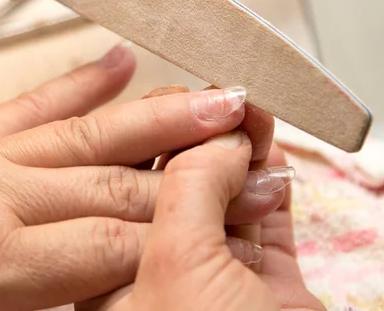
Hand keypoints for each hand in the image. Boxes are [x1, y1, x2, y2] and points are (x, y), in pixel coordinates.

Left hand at [0, 43, 284, 309]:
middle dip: (196, 173)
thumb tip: (94, 298)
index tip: (238, 221)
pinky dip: (79, 80)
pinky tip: (120, 61)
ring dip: (162, 116)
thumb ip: (25, 309)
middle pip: (118, 184)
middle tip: (256, 157)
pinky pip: (31, 105)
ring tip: (219, 99)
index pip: (115, 243)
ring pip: (90, 132)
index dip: (183, 232)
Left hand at [77, 107, 325, 310]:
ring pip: (224, 196)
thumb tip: (222, 139)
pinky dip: (273, 180)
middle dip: (203, 136)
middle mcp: (162, 275)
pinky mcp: (269, 285)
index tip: (184, 100)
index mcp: (111, 280)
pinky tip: (272, 143)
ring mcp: (218, 278)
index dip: (155, 138)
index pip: (125, 187)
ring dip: (241, 150)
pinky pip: (268, 219)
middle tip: (223, 97)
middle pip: (179, 185)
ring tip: (254, 109)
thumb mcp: (181, 268)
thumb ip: (191, 191)